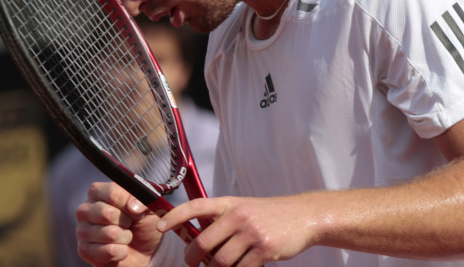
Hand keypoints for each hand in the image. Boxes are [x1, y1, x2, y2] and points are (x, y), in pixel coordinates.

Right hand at [76, 182, 164, 266]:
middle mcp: (85, 209)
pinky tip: (119, 249)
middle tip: (128, 224)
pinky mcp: (84, 251)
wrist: (143, 250)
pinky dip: (121, 252)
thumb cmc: (142, 223)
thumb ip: (144, 201)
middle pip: (108, 214)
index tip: (135, 210)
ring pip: (110, 234)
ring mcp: (82, 231)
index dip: (128, 203)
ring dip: (125, 238)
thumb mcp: (149, 207)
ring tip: (124, 236)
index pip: (112, 193)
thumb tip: (133, 207)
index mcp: (98, 192)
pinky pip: (109, 251)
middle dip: (126, 222)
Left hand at [156, 195, 316, 266]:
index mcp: (229, 203)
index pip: (196, 206)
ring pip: (221, 261)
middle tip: (193, 264)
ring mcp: (251, 233)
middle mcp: (238, 216)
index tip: (160, 226)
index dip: (175, 216)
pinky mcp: (265, 249)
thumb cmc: (269, 214)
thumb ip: (222, 219)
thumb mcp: (244, 208)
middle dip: (193, 258)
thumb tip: (197, 240)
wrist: (303, 216)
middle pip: (204, 242)